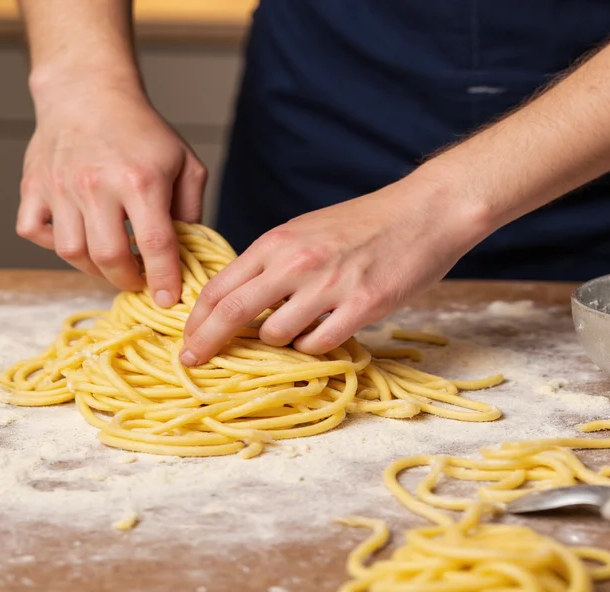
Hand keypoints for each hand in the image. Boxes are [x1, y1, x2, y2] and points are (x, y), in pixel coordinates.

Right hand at [17, 71, 206, 306]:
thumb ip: (191, 210)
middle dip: (128, 280)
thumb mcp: (184, 163)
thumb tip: (187, 254)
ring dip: (94, 267)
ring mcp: (60, 186)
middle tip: (139, 280)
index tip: (168, 300)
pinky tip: (77, 236)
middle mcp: (97, 184)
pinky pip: (35, 232)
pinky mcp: (34, 186)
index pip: (155, 245)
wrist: (88, 93)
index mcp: (140, 180)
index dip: (164, 279)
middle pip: (109, 257)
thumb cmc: (141, 131)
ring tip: (111, 261)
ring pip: (72, 252)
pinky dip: (53, 244)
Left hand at [180, 168, 491, 364]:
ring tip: (295, 329)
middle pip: (233, 313)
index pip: (220, 286)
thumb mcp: (305, 230)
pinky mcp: (362, 306)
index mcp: (278, 241)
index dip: (197, 319)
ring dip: (276, 342)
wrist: (422, 212)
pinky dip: (312, 347)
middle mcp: (296, 261)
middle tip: (193, 362)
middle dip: (207, 342)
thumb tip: (239, 301)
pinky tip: (323, 331)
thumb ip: (271, 262)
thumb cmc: (362, 223)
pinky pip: (317, 344)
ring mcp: (329, 285)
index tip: (187, 340)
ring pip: (276, 335)